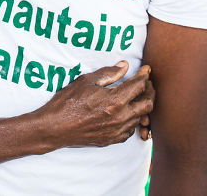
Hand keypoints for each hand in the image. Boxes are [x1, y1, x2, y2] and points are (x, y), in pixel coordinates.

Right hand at [35, 62, 153, 147]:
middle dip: (150, 91)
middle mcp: (120, 117)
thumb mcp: (86, 81)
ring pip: (141, 118)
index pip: (139, 86)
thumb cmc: (68, 102)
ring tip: (137, 96)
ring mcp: (117, 130)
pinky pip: (130, 130)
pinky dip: (132, 120)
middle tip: (146, 83)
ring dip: (142, 105)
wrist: (56, 127)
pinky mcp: (112, 139)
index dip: (144, 75)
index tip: (145, 69)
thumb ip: (109, 73)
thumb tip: (124, 66)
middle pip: (148, 104)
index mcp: (115, 100)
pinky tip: (126, 113)